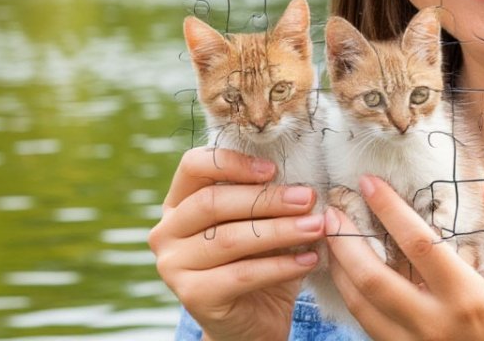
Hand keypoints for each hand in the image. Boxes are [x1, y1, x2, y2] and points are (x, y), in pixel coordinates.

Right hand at [149, 147, 324, 340]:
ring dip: (280, 230)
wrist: (254, 320)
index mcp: (178, 202)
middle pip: (213, 202)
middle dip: (267, 199)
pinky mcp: (192, 296)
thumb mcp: (260, 222)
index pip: (194, 166)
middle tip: (308, 199)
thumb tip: (303, 180)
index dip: (233, 163)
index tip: (273, 169)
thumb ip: (267, 198)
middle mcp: (166, 232)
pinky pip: (241, 274)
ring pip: (229, 238)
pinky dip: (281, 266)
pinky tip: (309, 260)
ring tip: (316, 227)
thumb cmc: (259, 259)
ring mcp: (173, 266)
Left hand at [325, 175, 483, 339]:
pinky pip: (367, 325)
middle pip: (374, 280)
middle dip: (346, 242)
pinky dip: (351, 297)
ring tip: (330, 240)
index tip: (369, 183)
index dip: (390, 210)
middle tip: (332, 212)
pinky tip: (346, 275)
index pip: (419, 245)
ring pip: (361, 306)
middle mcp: (434, 322)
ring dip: (340, 270)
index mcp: (466, 295)